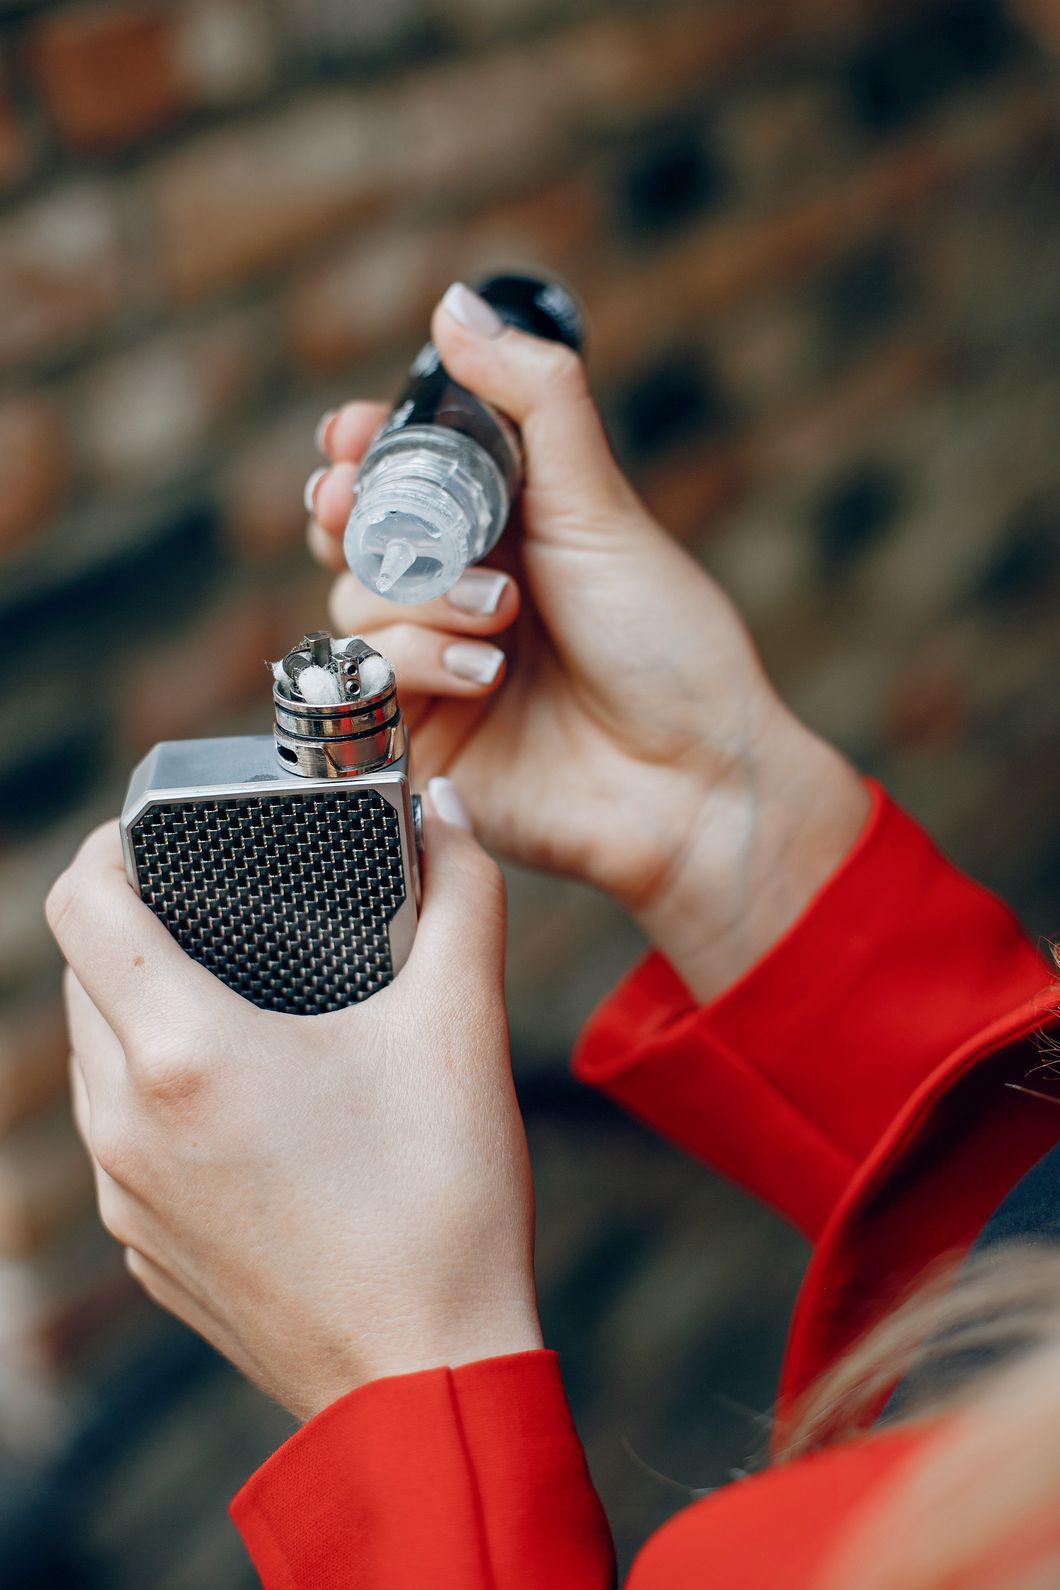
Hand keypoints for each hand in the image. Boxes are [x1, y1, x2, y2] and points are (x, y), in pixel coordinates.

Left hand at [45, 788, 541, 1421]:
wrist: (427, 1380)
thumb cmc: (442, 1203)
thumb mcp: (462, 1025)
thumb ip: (461, 895)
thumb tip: (447, 811)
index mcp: (185, 1052)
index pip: (79, 905)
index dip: (105, 847)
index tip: (150, 833)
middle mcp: (126, 1123)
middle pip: (83, 979)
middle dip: (137, 928)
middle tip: (219, 908)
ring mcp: (126, 1197)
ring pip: (95, 1064)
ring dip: (142, 1014)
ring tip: (234, 1000)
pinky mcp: (145, 1251)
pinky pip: (120, 1142)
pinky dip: (158, 1098)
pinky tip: (243, 1107)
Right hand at [307, 283, 869, 1000]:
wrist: (694, 781)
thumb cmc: (666, 643)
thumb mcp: (600, 504)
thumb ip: (532, 400)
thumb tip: (456, 305)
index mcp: (505, 531)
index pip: (401, 475)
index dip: (361, 450)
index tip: (349, 435)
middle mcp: (462, 594)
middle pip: (355, 536)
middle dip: (356, 515)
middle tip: (356, 504)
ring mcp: (436, 669)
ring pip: (351, 605)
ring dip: (416, 599)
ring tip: (498, 617)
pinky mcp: (418, 739)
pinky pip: (365, 682)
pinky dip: (415, 664)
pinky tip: (484, 675)